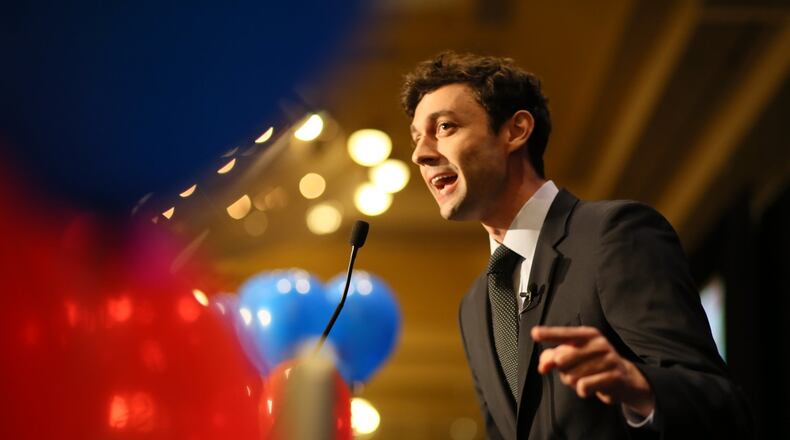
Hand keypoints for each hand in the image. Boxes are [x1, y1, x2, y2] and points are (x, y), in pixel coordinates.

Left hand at [531, 326, 654, 416]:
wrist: (624, 379)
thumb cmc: (593, 364)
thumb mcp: (573, 356)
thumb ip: (552, 357)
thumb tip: (542, 366)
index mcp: (587, 335)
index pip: (564, 334)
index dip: (548, 334)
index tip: (534, 333)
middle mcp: (598, 343)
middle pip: (562, 360)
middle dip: (563, 371)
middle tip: (576, 372)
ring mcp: (608, 359)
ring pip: (572, 376)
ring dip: (574, 383)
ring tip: (587, 379)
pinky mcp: (614, 376)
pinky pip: (584, 387)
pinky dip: (583, 390)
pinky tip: (592, 387)